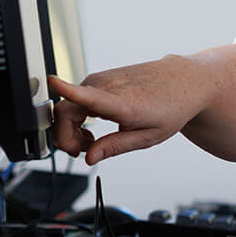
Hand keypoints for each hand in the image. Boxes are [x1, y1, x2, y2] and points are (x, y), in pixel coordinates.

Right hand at [48, 55, 215, 164]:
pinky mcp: (99, 77)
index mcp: (123, 103)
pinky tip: (93, 127)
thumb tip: (89, 158)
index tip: (51, 82)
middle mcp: (108, 86)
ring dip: (71, 128)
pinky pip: (76, 99)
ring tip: (92, 142)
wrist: (184, 81)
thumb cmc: (170, 108)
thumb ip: (115, 146)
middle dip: (64, 137)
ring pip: (68, 105)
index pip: (89, 96)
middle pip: (65, 110)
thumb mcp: (148, 137)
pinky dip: (78, 117)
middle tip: (81, 152)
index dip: (66, 90)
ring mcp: (102, 79)